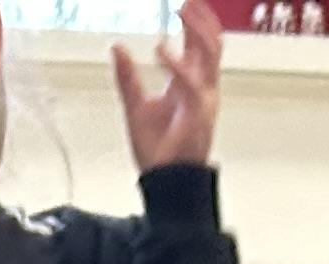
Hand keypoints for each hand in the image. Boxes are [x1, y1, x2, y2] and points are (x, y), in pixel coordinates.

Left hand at [115, 0, 226, 171]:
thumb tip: (116, 47)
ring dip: (198, 30)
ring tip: (182, 11)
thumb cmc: (156, 150)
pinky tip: (160, 49)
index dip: (197, 21)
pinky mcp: (198, 113)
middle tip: (186, 1)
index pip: (200, 46)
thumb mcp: (134, 106)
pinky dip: (176, 63)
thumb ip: (127, 77)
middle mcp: (201, 89)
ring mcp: (203, 100)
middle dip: (202, 19)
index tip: (187, 1)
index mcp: (188, 85)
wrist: (164, 181)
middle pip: (211, 44)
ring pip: (211, 55)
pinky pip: (192, 82)